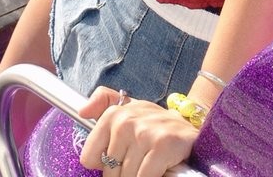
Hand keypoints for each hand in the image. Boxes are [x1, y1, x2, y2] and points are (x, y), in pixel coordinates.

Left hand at [79, 88, 198, 176]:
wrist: (189, 126)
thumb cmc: (152, 125)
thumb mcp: (128, 109)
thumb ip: (103, 103)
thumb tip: (83, 110)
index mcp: (113, 114)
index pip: (89, 158)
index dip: (105, 164)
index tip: (121, 156)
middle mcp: (126, 120)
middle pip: (109, 172)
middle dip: (123, 173)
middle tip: (140, 160)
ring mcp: (145, 132)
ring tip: (149, 164)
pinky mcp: (162, 145)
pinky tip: (159, 169)